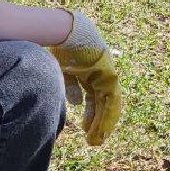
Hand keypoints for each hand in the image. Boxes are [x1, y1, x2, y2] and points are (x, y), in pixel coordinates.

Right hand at [49, 10, 120, 146]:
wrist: (61, 30)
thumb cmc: (58, 47)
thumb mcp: (63, 71)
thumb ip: (71, 87)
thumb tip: (76, 103)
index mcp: (89, 71)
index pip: (93, 96)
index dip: (91, 112)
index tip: (87, 127)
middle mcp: (100, 72)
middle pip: (101, 101)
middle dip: (98, 121)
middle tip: (95, 139)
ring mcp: (105, 72)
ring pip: (108, 103)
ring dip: (104, 122)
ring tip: (98, 138)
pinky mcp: (107, 73)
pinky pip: (111, 98)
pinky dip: (108, 114)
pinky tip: (103, 128)